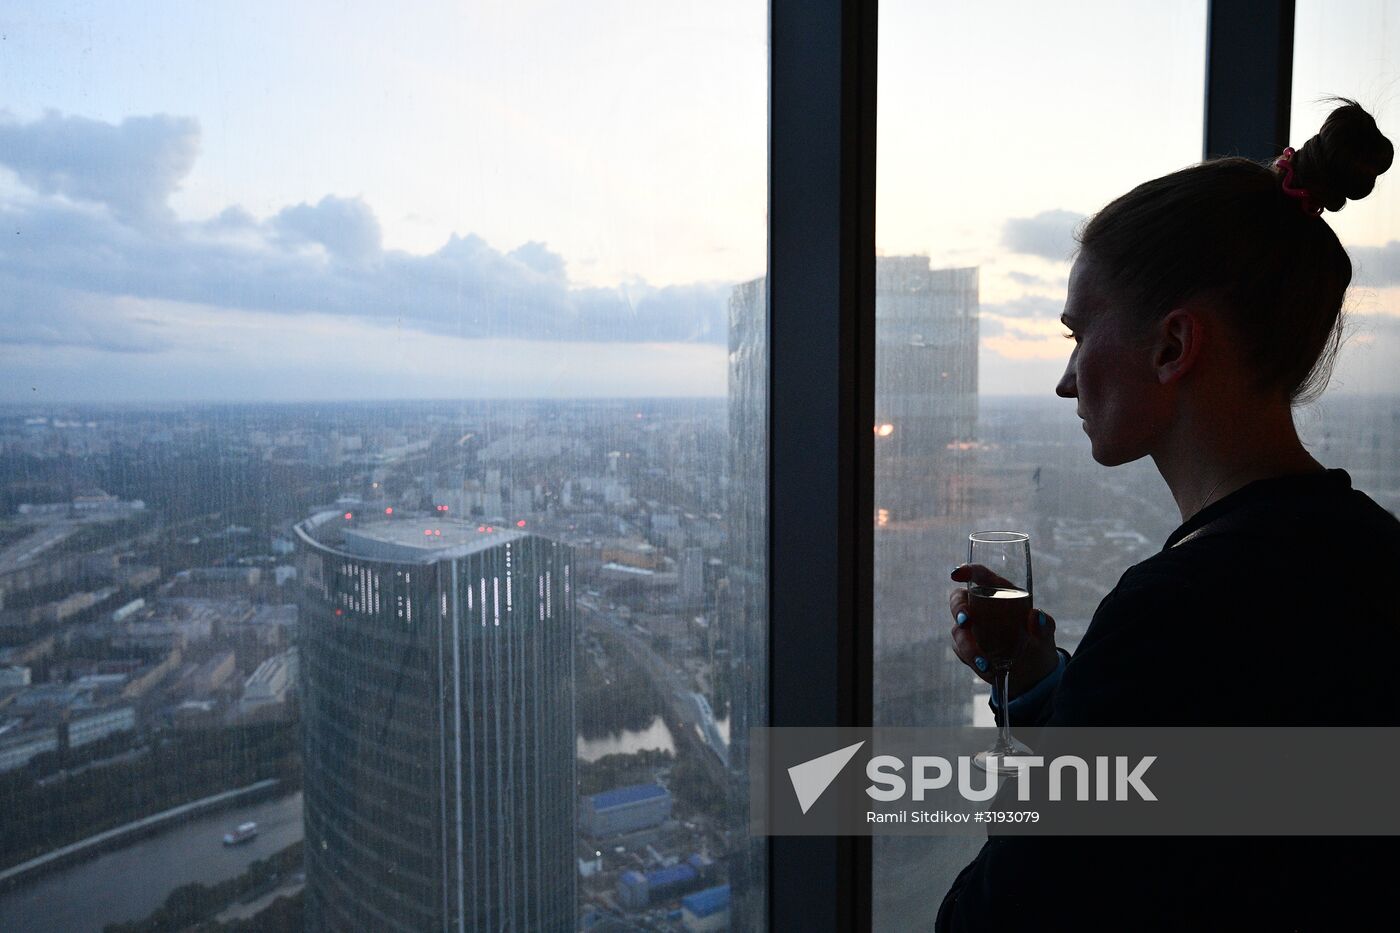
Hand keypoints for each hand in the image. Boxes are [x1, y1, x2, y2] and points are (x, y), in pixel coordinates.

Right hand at [948, 563, 1059, 699]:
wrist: (1033, 674)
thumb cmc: (1038, 644)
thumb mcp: (1045, 634)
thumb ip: (1043, 625)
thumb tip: (1036, 615)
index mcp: (1001, 594)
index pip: (980, 576)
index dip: (967, 570)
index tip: (956, 574)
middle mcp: (983, 608)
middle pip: (959, 599)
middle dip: (958, 609)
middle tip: (965, 622)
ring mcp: (973, 628)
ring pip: (958, 630)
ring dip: (968, 645)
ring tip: (985, 662)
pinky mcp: (968, 647)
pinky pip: (960, 649)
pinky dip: (970, 658)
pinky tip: (987, 668)